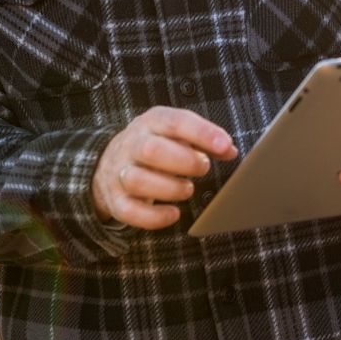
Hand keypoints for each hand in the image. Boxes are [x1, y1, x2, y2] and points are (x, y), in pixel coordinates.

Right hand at [91, 106, 237, 228]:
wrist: (111, 160)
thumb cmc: (156, 145)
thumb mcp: (176, 134)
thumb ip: (203, 140)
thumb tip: (229, 150)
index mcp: (151, 123)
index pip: (175, 122)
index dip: (202, 133)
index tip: (224, 145)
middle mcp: (131, 145)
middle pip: (151, 150)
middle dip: (184, 161)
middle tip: (203, 167)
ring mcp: (120, 172)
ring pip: (137, 180)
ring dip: (169, 188)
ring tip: (187, 189)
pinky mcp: (115, 199)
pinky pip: (129, 211)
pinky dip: (154, 217)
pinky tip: (173, 214)